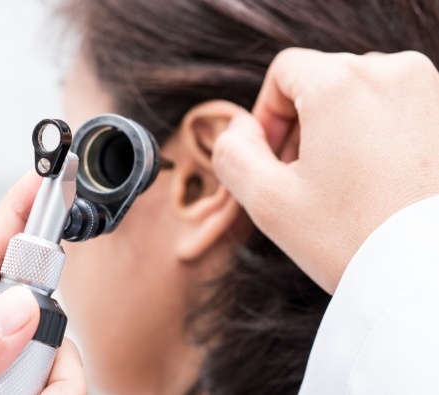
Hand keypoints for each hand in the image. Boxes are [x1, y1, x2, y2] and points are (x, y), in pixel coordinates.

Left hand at [0, 173, 85, 393]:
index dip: (26, 206)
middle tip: (28, 380)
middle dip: (48, 342)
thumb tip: (19, 311)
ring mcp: (6, 366)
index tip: (56, 173)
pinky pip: (67, 386)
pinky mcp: (29, 389)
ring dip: (54, 386)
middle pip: (43, 306)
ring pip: (61, 355)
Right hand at [212, 48, 438, 292]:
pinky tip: (377, 184)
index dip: (266, 115)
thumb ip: (231, 153)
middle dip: (303, 125)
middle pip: (324, 80)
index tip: (272, 162)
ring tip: (342, 185)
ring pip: (362, 94)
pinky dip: (378, 136)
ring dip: (340, 130)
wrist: (432, 276)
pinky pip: (399, 110)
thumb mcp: (267, 202)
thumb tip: (240, 127)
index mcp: (341, 84)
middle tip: (302, 182)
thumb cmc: (353, 239)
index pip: (284, 71)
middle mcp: (392, 73)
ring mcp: (431, 91)